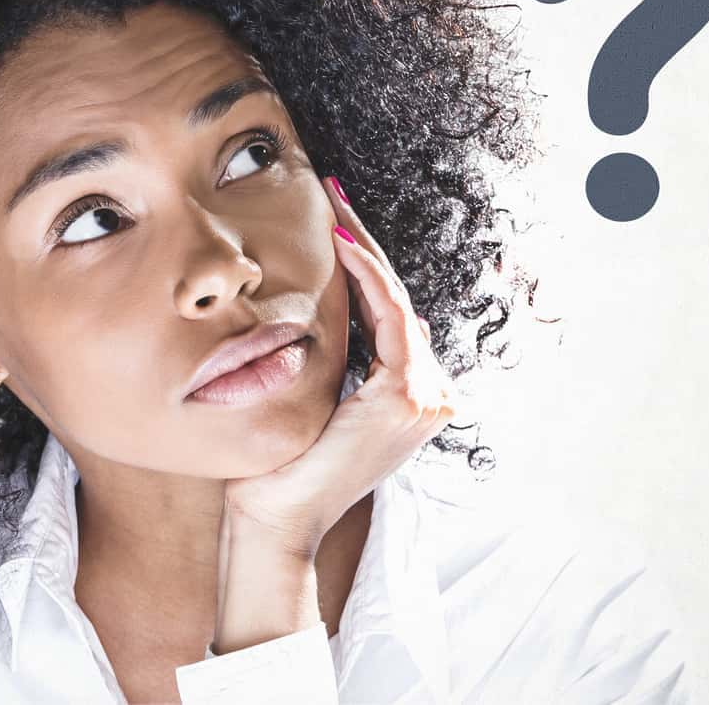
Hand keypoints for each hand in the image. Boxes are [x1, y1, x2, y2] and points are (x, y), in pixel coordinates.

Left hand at [219, 174, 460, 558]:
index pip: (392, 312)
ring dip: (362, 248)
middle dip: (364, 241)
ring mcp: (425, 397)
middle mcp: (430, 396)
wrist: (277, 517)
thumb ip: (344, 362)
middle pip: (397, 298)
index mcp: (414, 397)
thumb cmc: (284, 466)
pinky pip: (390, 316)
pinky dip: (366, 277)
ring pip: (395, 299)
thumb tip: (367, 318)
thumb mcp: (321, 399)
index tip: (336, 219)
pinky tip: (339, 247)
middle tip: (334, 192)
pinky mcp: (404, 395)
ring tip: (333, 206)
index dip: (365, 262)